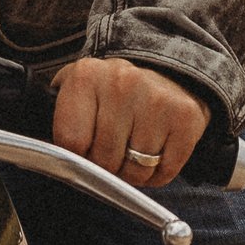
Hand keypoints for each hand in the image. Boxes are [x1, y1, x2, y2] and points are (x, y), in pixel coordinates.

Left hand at [50, 56, 211, 187]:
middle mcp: (122, 84)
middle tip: (113, 149)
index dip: (77, 156)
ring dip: (133, 172)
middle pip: (104, 161)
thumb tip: (58, 161)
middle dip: (106, 166)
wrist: (168, 71)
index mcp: (86, 77)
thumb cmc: (114, 93)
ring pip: (135, 172)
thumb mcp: (79, 92)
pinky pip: (165, 173)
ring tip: (134, 149)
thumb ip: (61, 120)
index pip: (70, 143)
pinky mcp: (186, 119)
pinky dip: (158, 173)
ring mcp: (157, 100)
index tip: (84, 149)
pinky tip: (156, 151)